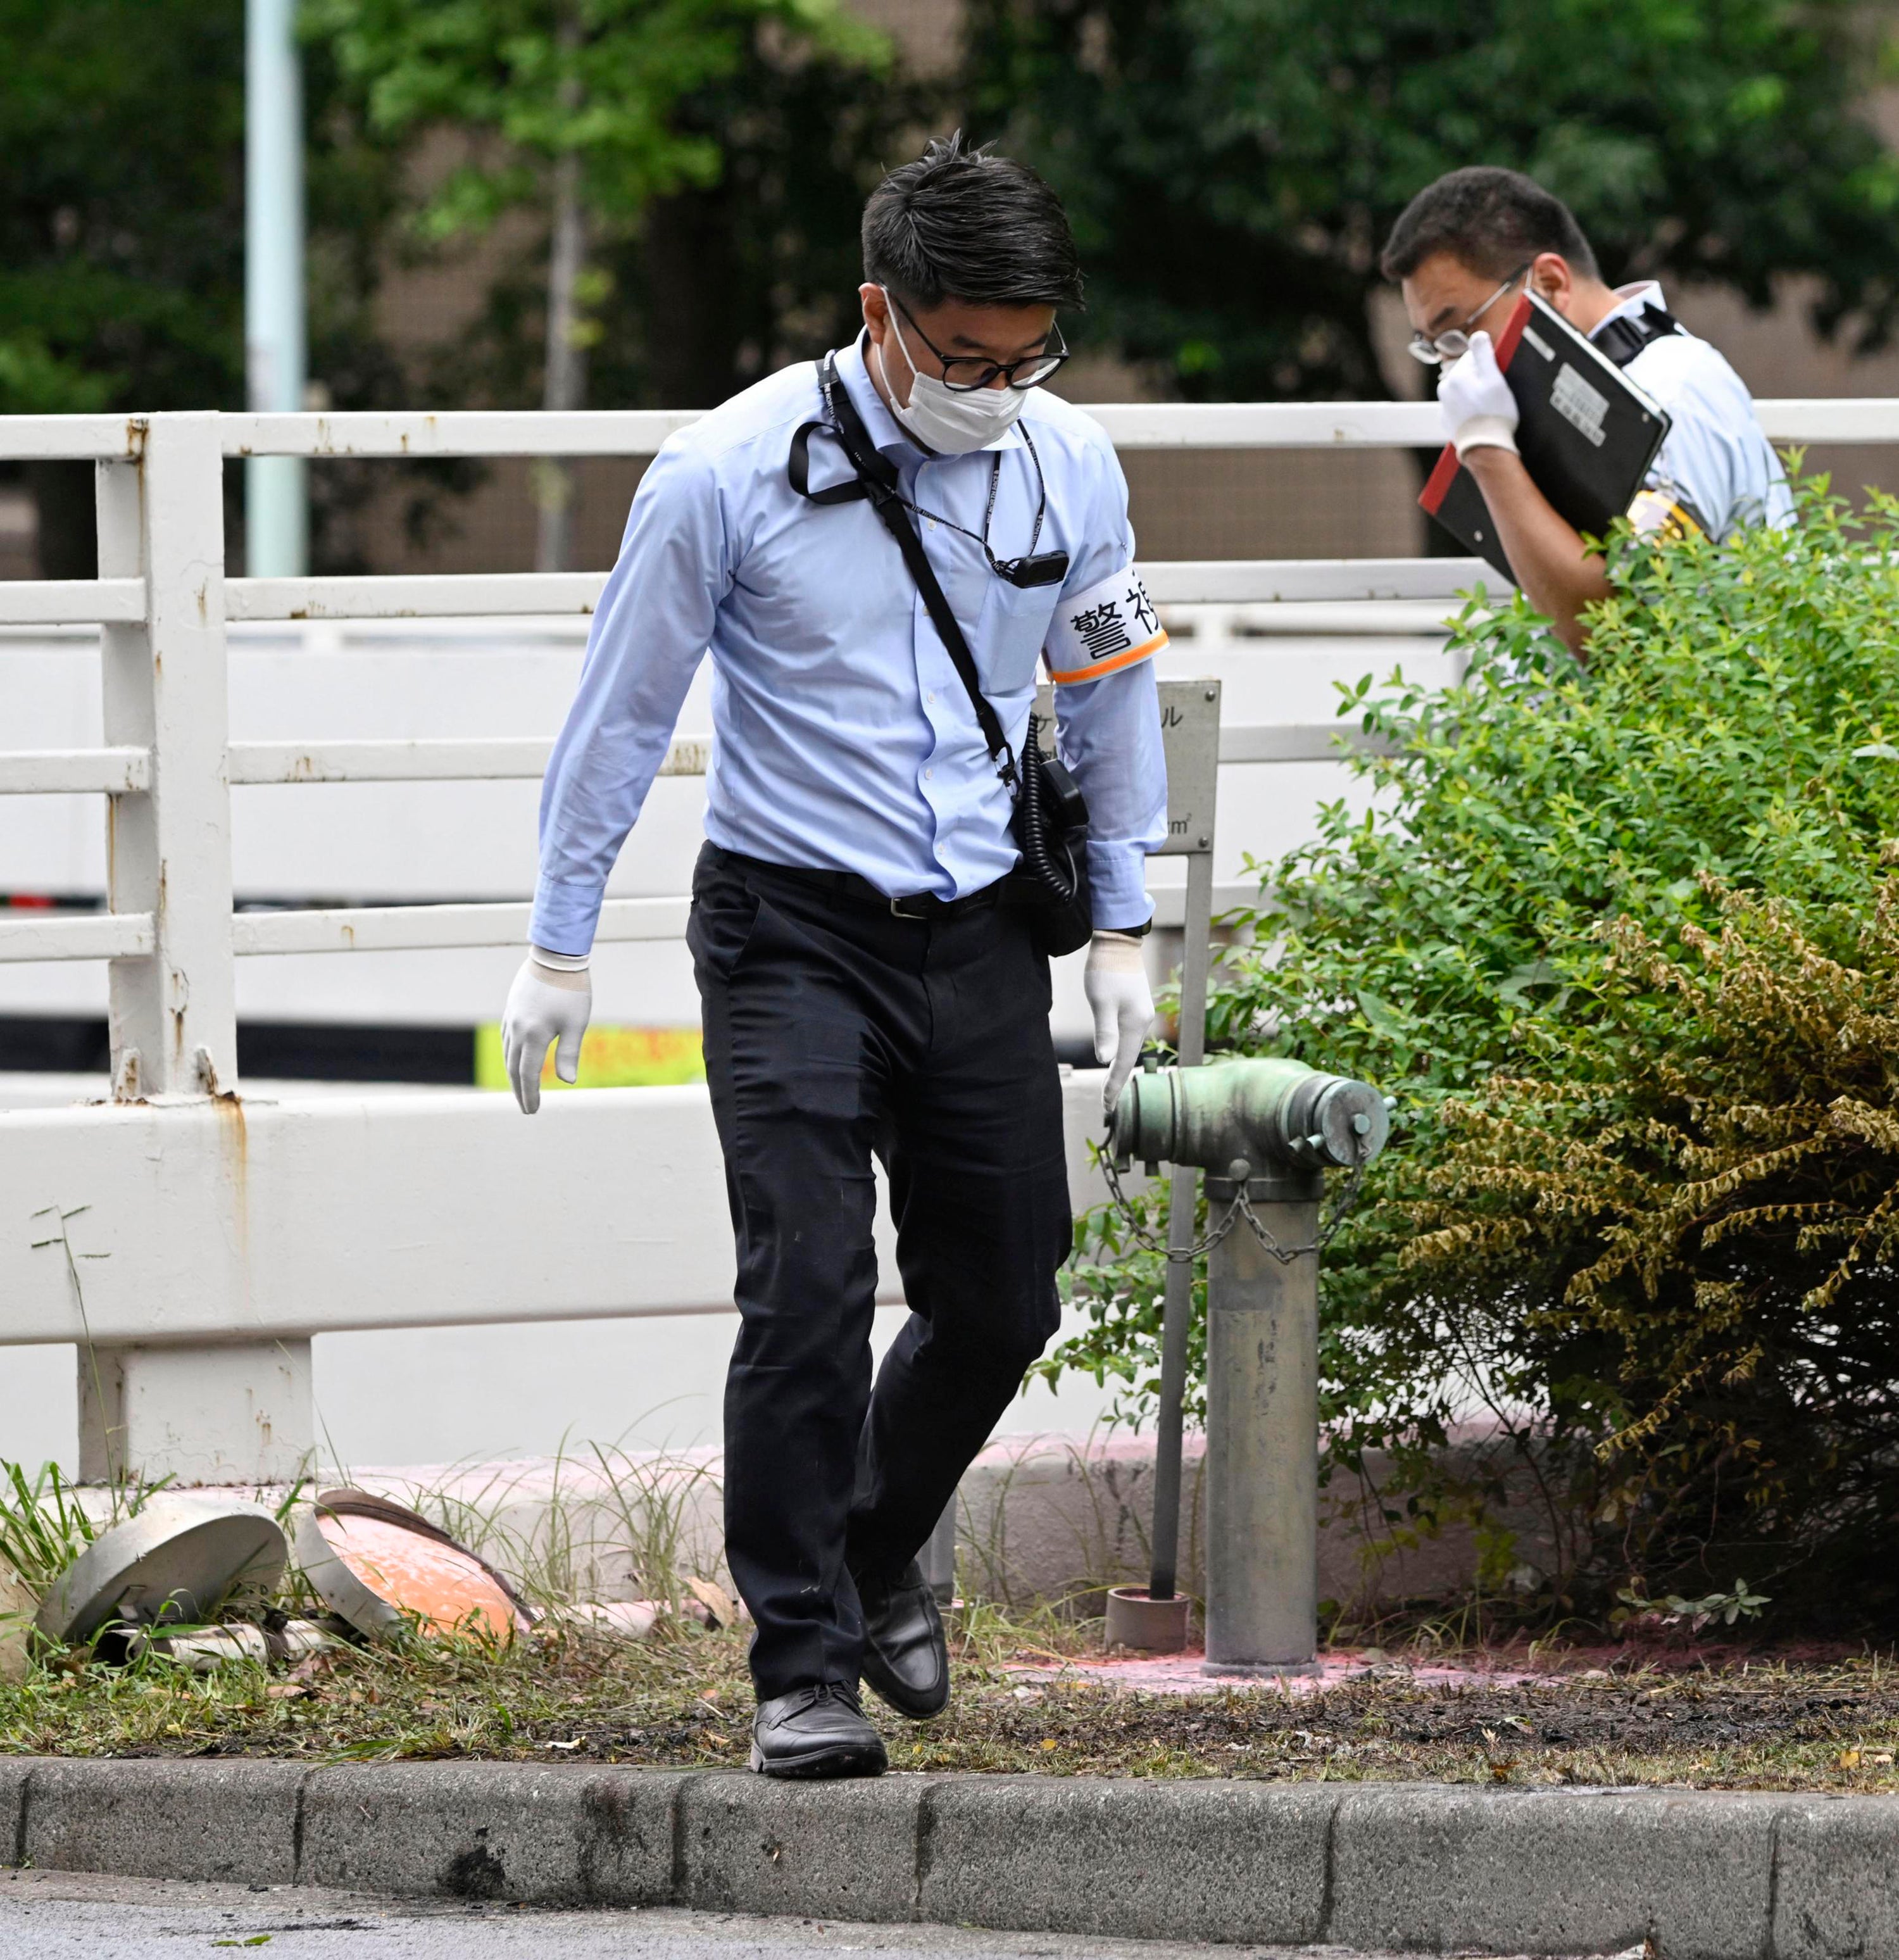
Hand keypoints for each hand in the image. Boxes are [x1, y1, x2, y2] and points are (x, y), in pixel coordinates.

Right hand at [501, 953, 591, 1113]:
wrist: (555, 957)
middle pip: (513, 1068)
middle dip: (519, 1091)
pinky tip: (515, 1060)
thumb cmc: (572, 990)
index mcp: (534, 1035)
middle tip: (526, 1109)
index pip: (528, 1074)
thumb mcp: (576, 1024)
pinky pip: (506, 1039)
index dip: (530, 1095)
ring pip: (507, 1054)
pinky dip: (510, 1055)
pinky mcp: (511, 1009)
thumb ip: (569, 1054)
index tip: (532, 1111)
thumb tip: (568, 1081)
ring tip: (521, 1089)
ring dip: (513, 1074)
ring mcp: (511, 1018)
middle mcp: (517, 1029)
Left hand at [1084, 930, 1153, 1113]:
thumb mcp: (1101, 1002)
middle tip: (1107, 1104)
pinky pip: (1130, 1037)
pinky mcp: (1136, 1007)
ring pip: (1130, 1048)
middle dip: (1118, 1082)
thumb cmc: (1106, 972)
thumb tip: (1104, 1059)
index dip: (1114, 1086)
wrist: (1118, 943)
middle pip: (1130, 1059)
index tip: (1106, 1107)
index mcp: (1135, 1024)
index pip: (1123, 1063)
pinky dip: (1122, 1052)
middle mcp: (1143, 1022)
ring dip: (1120, 1067)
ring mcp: (1142, 1014)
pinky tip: (1115, 1057)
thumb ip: (1104, 1031)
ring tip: (1109, 1087)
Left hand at [1437, 330, 1518, 456]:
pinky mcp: (1448, 422)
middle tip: (1495, 394)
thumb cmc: (1493, 413)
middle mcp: (1445, 389)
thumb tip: (1477, 335)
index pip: (1473, 356)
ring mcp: (1445, 407)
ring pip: (1464, 390)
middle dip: (1481, 378)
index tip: (1497, 376)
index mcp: (1456, 375)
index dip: (1489, 363)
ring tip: (1488, 407)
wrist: (1485, 448)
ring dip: (1476, 393)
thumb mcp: (1494, 379)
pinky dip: (1470, 409)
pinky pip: (1461, 408)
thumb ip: (1483, 354)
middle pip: (1468, 373)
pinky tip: (1481, 416)